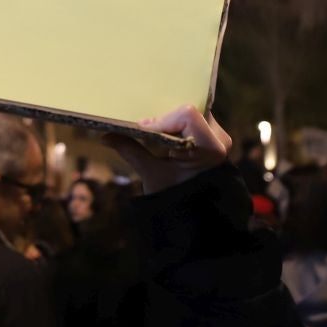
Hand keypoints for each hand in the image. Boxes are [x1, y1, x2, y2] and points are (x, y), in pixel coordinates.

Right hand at [107, 105, 231, 194]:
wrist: (197, 215)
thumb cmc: (177, 198)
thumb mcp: (152, 174)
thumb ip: (131, 151)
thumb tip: (105, 136)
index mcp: (211, 148)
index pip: (187, 115)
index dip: (162, 119)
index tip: (143, 129)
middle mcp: (220, 138)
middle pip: (190, 111)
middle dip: (165, 117)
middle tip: (146, 128)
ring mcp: (219, 137)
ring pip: (192, 114)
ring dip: (171, 120)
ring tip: (154, 132)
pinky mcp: (214, 139)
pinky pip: (195, 121)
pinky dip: (177, 125)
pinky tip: (164, 135)